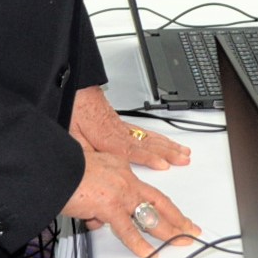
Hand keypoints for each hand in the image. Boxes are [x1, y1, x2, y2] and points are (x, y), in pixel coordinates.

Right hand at [63, 152, 199, 257]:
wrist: (52, 167)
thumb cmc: (63, 171)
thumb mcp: (85, 182)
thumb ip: (95, 202)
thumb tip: (97, 220)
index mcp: (120, 166)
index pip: (144, 189)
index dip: (157, 203)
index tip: (167, 211)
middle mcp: (125, 177)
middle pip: (159, 201)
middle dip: (178, 217)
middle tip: (191, 227)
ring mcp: (120, 192)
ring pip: (151, 216)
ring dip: (169, 231)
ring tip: (181, 242)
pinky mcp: (109, 206)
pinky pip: (128, 231)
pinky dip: (139, 244)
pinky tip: (149, 254)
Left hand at [69, 84, 189, 169]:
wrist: (76, 90)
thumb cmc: (75, 112)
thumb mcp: (73, 136)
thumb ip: (84, 153)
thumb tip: (92, 168)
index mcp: (107, 138)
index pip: (132, 150)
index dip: (148, 158)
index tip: (163, 164)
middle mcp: (120, 133)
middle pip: (148, 144)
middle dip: (168, 153)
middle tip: (184, 159)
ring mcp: (124, 128)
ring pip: (150, 138)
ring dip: (169, 146)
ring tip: (184, 153)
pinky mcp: (124, 125)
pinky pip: (146, 132)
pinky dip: (160, 138)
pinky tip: (167, 142)